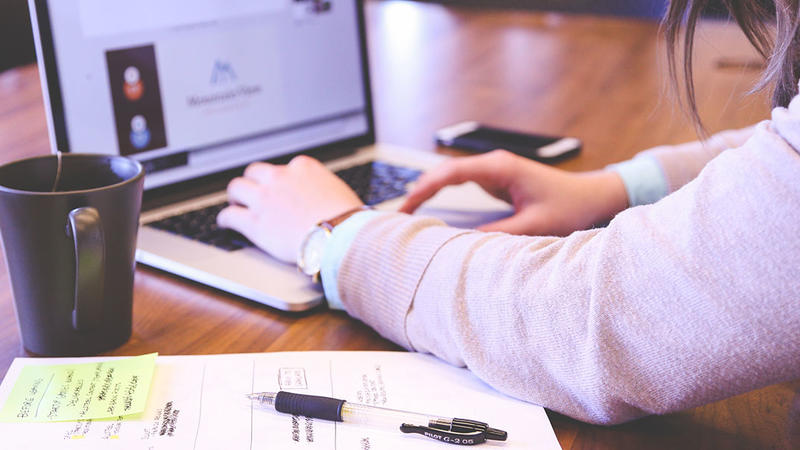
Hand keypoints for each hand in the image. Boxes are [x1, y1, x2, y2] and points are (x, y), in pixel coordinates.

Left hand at [217, 155, 362, 262]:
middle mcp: (280, 177)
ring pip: (237, 188)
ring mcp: (265, 199)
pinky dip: (225, 219)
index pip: (284, 167)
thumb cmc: (347, 219)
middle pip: (255, 171)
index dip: (279, 180)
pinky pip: (230, 215)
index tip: (279, 188)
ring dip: (236, 196)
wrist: (340, 236)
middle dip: (253, 182)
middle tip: (252, 192)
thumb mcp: (338, 191)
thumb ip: (323, 188)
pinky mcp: (255, 223)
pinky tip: (226, 223)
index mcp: (303, 167)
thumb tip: (324, 197)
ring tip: (236, 204)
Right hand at [400, 150, 627, 235]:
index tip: (405, 207)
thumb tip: (462, 244)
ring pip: (450, 177)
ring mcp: (495, 171)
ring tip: (407, 214)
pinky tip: (430, 209)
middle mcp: (494, 165)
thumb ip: (498, 234)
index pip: (450, 173)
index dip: (424, 189)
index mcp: (500, 168)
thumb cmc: (570, 207)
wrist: (592, 197)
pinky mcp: (497, 180)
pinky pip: (462, 184)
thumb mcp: (534, 226)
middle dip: (419, 190)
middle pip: (444, 172)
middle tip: (398, 215)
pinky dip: (443, 195)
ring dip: (429, 192)